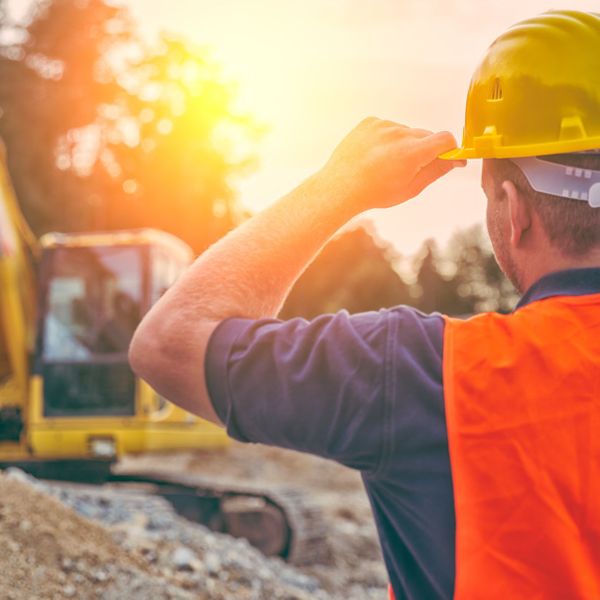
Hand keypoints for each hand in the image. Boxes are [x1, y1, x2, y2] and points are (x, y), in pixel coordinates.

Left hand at [317, 117, 464, 211]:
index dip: (450, 149)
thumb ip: (436, 171)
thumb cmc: (375, 193)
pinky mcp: (370, 122)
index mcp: (412, 152)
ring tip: (385, 164)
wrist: (340, 187)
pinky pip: (388, 127)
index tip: (449, 158)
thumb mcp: (410, 189)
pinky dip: (386, 138)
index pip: (446, 139)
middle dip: (425, 149)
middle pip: (426, 135)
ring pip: (406, 131)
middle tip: (409, 168)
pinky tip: (374, 155)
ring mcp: (383, 125)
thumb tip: (455, 160)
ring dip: (403, 144)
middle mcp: (399, 134)